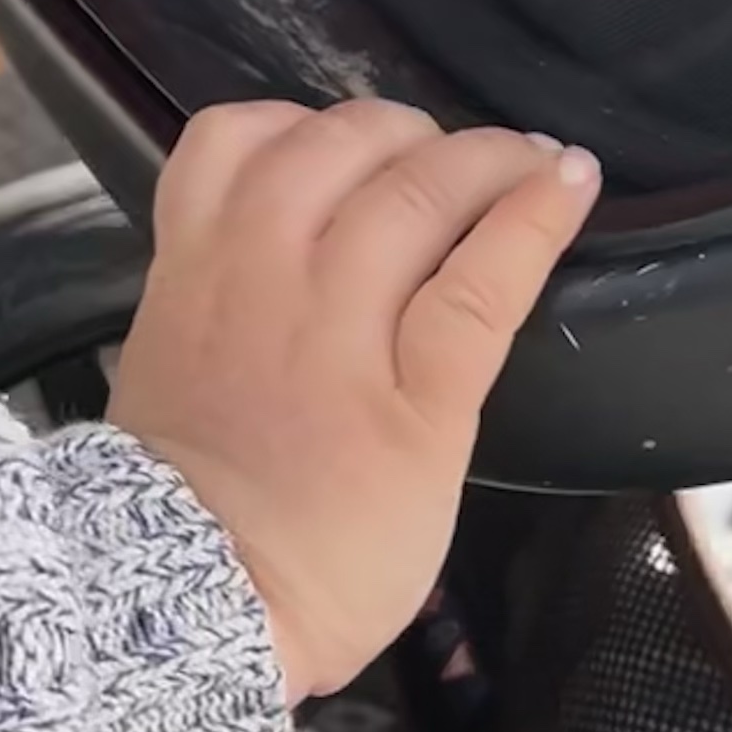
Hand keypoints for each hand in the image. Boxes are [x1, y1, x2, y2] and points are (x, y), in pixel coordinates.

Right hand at [108, 101, 600, 699]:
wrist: (186, 608)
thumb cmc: (175, 514)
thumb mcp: (165, 377)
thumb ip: (216, 317)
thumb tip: (270, 299)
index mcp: (192, 277)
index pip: (227, 141)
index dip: (296, 124)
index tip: (340, 147)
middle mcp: (261, 280)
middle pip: (335, 145)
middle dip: (400, 132)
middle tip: (442, 158)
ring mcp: (338, 335)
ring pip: (414, 192)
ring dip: (480, 158)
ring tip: (523, 159)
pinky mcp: (418, 402)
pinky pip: (482, 285)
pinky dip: (533, 221)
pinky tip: (566, 188)